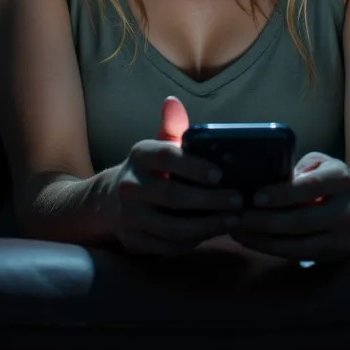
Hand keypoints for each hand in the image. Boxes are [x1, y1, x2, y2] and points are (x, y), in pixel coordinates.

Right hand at [101, 97, 241, 255]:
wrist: (111, 201)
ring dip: (208, 226)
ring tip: (234, 219)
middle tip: (239, 200)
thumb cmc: (149, 170)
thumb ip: (172, 127)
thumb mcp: (158, 145)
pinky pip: (169, 247)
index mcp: (139, 155)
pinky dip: (195, 242)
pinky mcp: (135, 242)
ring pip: (173, 228)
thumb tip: (172, 101)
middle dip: (210, 200)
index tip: (221, 174)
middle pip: (173, 196)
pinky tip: (215, 232)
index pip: (167, 157)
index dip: (194, 166)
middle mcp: (129, 186)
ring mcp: (130, 217)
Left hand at [230, 152, 349, 261]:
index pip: (308, 187)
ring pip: (296, 244)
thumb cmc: (329, 179)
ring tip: (235, 230)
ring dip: (260, 239)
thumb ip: (296, 168)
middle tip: (233, 218)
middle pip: (299, 221)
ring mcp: (342, 238)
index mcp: (340, 178)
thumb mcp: (318, 162)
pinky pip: (296, 255)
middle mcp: (346, 210)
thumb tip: (262, 179)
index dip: (281, 194)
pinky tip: (251, 240)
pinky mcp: (334, 256)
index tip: (255, 197)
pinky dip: (270, 248)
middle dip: (262, 221)